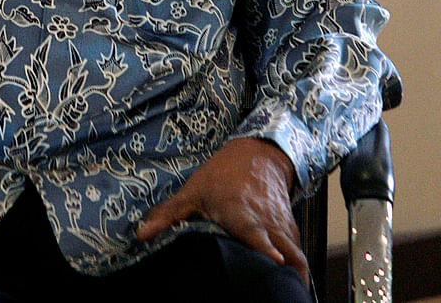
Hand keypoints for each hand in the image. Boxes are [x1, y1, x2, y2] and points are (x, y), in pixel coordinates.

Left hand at [136, 137, 309, 287]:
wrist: (258, 153)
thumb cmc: (221, 175)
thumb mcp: (192, 191)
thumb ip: (169, 214)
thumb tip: (143, 235)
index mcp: (243, 217)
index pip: (261, 240)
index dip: (268, 254)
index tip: (273, 264)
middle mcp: (267, 225)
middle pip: (286, 256)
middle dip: (284, 277)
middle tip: (276, 295)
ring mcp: (282, 228)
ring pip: (297, 259)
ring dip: (293, 277)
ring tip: (285, 296)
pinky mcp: (291, 231)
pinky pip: (299, 255)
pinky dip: (296, 270)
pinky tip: (288, 285)